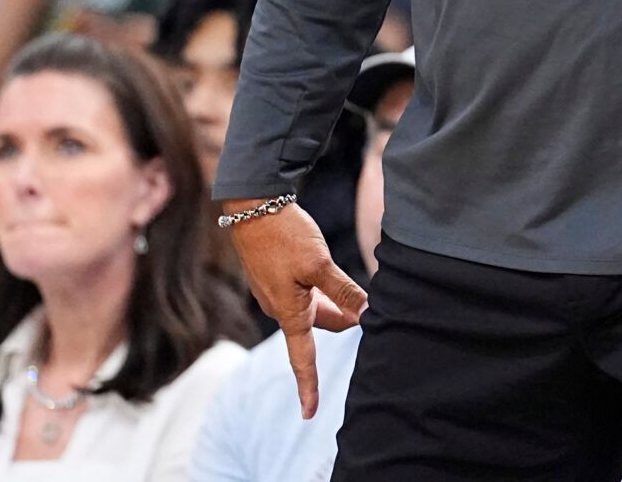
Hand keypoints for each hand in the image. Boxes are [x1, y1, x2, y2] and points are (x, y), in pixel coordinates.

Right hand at [223, 200, 367, 418]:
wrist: (252, 208)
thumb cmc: (284, 236)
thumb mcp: (319, 264)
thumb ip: (343, 290)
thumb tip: (366, 314)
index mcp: (289, 312)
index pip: (303, 359)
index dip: (308, 386)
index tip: (310, 414)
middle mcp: (281, 307)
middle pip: (318, 327)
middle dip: (342, 323)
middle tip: (369, 312)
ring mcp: (277, 292)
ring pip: (313, 308)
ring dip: (334, 305)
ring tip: (358, 294)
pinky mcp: (277, 276)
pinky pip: (305, 293)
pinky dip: (322, 291)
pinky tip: (333, 277)